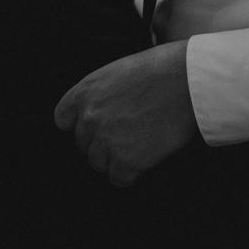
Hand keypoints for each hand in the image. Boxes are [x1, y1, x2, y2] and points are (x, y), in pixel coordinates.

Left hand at [53, 41, 199, 187]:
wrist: (186, 81)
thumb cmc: (159, 70)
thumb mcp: (117, 71)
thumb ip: (100, 94)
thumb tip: (101, 113)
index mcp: (84, 93)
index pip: (63, 120)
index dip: (80, 125)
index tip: (96, 128)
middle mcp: (89, 118)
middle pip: (83, 144)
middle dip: (102, 142)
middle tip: (127, 136)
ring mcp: (106, 141)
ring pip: (98, 163)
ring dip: (115, 160)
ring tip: (137, 148)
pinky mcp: (126, 161)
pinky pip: (118, 179)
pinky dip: (130, 176)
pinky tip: (143, 165)